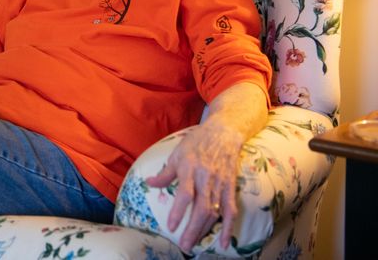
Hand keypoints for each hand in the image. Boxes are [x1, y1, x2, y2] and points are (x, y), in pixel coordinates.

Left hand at [145, 121, 241, 252]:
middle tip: (184, 245)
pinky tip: (224, 243)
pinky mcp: (230, 188)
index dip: (178, 211)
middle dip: (192, 228)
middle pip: (201, 208)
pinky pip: (231, 210)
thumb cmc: (195, 144)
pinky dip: (228, 227)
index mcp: (190, 169)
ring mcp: (220, 184)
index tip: (170, 226)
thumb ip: (165, 173)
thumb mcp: (176, 154)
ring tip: (194, 245)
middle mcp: (206, 179)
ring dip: (205, 230)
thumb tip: (148, 183)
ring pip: (214, 212)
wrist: (223, 134)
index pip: (185, 194)